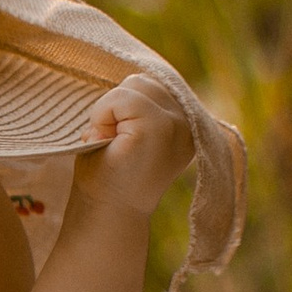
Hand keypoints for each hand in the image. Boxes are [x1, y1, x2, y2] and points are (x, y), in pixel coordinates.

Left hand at [73, 72, 192, 215]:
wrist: (105, 214)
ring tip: (111, 143)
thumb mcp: (131, 131)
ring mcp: (177, 125)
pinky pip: (122, 97)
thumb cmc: (110, 176)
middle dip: (116, 107)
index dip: (125, 107)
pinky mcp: (158, 128)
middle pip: (142, 81)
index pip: (153, 86)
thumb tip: (135, 76)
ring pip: (133, 84)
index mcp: (185, 125)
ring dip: (109, 111)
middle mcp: (188, 123)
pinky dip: (102, 115)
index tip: (122, 143)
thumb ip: (141, 106)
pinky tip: (106, 142)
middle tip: (112, 144)